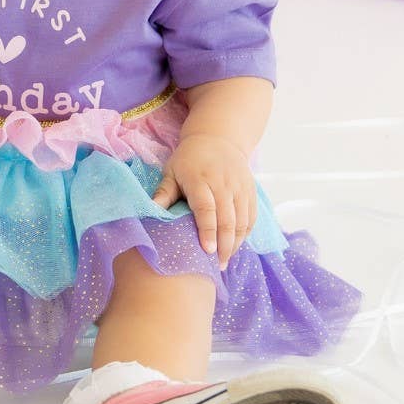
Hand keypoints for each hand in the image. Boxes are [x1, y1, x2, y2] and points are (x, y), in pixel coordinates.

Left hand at [152, 133, 256, 269]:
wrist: (218, 138)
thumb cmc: (188, 159)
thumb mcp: (171, 171)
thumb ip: (164, 192)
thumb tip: (151, 211)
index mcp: (200, 179)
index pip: (206, 208)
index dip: (207, 230)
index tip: (207, 250)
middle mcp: (223, 184)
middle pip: (227, 219)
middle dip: (224, 245)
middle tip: (217, 265)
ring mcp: (240, 188)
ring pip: (242, 221)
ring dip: (236, 243)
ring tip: (225, 260)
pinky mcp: (250, 191)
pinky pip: (251, 217)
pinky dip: (245, 234)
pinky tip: (236, 246)